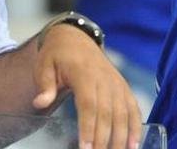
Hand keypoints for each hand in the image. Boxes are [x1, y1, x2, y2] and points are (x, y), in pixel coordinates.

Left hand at [32, 25, 140, 148]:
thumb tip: (40, 102)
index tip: (86, 148)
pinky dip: (136, 125)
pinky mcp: (123, 86)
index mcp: (84, 73)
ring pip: (123, 112)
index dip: (89, 127)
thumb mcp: (44, 65)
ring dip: (122, 136)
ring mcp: (116, 83)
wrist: (76, 38)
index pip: (89, 104)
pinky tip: (134, 144)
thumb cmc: (57, 55)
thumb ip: (44, 85)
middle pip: (108, 113)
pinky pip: (133, 107)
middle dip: (105, 139)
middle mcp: (104, 79)